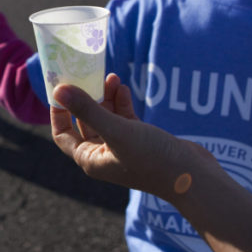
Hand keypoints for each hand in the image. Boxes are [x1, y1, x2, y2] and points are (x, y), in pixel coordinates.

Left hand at [51, 74, 215, 202]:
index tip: (60, 86)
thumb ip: (88, 109)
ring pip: (105, 117)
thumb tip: (59, 90)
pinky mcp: (140, 141)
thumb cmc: (152, 158)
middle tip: (85, 75)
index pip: (62, 134)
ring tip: (110, 77)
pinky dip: (122, 103)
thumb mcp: (117, 130)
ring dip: (105, 97)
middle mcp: (103, 156)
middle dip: (84, 98)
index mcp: (91, 159)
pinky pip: (124, 118)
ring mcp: (122, 148)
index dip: (58, 111)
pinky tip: (124, 88)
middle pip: (84, 122)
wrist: (193, 176)